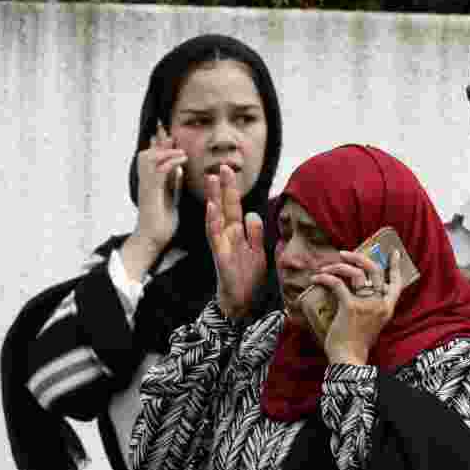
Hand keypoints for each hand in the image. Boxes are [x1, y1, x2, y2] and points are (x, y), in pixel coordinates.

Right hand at [134, 120, 186, 251]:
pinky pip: (158, 171)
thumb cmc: (161, 224)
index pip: (153, 158)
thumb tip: (178, 169)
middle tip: (169, 132)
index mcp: (151, 183)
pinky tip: (182, 160)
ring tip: (181, 152)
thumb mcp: (171, 199)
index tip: (168, 131)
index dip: (160, 144)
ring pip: (149, 158)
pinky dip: (170, 162)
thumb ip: (173, 184)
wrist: (152, 240)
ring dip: (165, 151)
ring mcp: (146, 186)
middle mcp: (145, 181)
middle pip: (147, 153)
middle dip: (159, 142)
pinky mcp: (150, 192)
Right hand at [205, 164, 265, 319]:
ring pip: (216, 218)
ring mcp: (223, 245)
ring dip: (214, 198)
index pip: (235, 207)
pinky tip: (211, 208)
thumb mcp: (258, 252)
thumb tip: (253, 213)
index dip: (232, 189)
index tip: (229, 170)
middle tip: (220, 167)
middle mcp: (228, 236)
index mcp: (238, 234)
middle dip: (223, 187)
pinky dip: (213, 222)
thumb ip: (255, 233)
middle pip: (225, 208)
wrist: (241, 303)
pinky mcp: (221, 256)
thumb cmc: (247, 278)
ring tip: (211, 180)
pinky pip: (215, 237)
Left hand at [307, 249, 405, 364]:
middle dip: (358, 257)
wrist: (348, 358)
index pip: (397, 283)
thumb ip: (370, 307)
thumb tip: (356, 289)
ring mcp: (366, 304)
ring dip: (338, 266)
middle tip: (344, 254)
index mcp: (387, 308)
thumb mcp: (371, 323)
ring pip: (356, 273)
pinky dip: (325, 278)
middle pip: (375, 270)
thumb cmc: (356, 343)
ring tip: (326, 268)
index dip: (395, 265)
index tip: (392, 251)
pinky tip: (316, 278)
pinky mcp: (350, 306)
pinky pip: (337, 283)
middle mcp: (380, 303)